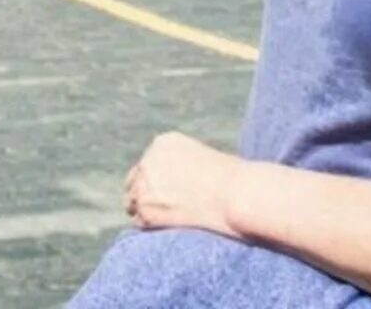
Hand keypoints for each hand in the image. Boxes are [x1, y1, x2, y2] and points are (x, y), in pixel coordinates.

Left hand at [124, 132, 242, 236]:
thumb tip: (170, 190)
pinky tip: (170, 228)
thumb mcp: (204, 163)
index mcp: (164, 143)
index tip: (169, 194)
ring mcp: (145, 182)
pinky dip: (150, 227)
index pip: (148, 164)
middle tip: (164, 211)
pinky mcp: (146, 207)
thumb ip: (181, 170)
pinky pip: (138, 220)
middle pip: (135, 181)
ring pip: (132, 201)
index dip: (156, 181)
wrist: (238, 194)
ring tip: (169, 221)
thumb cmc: (233, 182)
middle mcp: (149, 159)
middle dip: (147, 195)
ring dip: (147, 212)